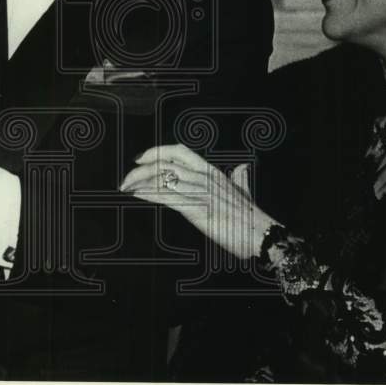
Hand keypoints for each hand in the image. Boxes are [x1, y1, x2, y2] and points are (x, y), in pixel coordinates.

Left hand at [120, 143, 276, 259]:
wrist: (260, 233)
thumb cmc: (251, 217)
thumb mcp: (244, 192)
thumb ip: (240, 178)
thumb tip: (242, 167)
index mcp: (212, 172)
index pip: (180, 152)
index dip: (157, 151)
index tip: (141, 158)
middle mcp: (203, 177)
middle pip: (165, 164)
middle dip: (140, 170)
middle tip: (126, 179)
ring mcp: (199, 192)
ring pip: (162, 178)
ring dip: (139, 182)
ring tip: (126, 187)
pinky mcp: (196, 209)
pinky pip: (167, 196)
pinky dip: (148, 194)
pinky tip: (137, 195)